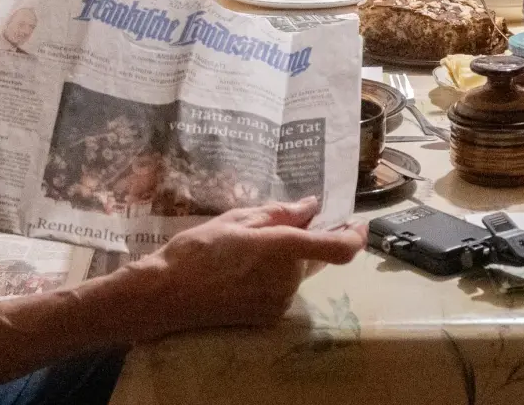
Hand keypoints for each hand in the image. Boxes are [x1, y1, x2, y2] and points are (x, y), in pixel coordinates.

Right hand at [117, 198, 365, 338]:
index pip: (338, 248)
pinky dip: (272, 278)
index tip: (357, 224)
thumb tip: (311, 207)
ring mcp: (279, 301)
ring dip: (285, 260)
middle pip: (312, 257)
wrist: (167, 296)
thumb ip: (280, 213)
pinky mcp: (268, 317)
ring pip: (296, 274)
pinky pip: (282, 290)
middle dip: (302, 241)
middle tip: (268, 229)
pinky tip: (241, 271)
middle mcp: (288, 278)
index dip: (355, 236)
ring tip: (245, 251)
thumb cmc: (197, 250)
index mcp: (282, 248)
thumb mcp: (237, 219)